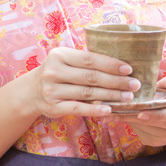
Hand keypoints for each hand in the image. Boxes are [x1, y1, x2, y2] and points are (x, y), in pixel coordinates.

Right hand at [26, 47, 140, 118]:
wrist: (31, 91)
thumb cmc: (57, 72)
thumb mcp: (65, 60)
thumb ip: (86, 60)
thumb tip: (120, 63)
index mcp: (60, 55)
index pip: (90, 59)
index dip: (110, 64)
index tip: (129, 69)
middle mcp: (54, 72)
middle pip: (91, 77)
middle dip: (116, 81)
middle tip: (134, 85)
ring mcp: (52, 90)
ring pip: (87, 93)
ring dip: (111, 95)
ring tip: (128, 97)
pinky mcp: (53, 107)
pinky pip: (78, 108)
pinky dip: (95, 109)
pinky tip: (110, 109)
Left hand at [118, 72, 165, 145]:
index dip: (156, 115)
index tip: (141, 114)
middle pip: (152, 122)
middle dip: (133, 114)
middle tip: (115, 108)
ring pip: (143, 128)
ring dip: (128, 118)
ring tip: (114, 109)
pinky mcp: (155, 142)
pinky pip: (139, 132)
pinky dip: (129, 123)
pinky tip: (121, 114)